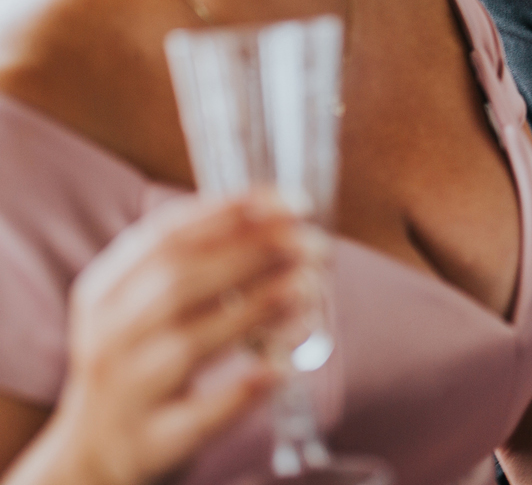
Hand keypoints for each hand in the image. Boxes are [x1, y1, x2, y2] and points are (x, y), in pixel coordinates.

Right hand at [27, 194, 319, 484]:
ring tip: (309, 286)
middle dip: (253, 253)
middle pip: (179, 283)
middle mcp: (108, 338)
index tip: (289, 201)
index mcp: (105, 293)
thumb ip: (194, 263)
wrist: (91, 458)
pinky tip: (282, 367)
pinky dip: (242, 390)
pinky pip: (199, 416)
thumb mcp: (140, 307)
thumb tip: (279, 219)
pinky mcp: (150, 443)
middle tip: (313, 242)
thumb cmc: (136, 363)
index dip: (229, 212)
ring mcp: (125, 393)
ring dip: (256, 308)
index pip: (164, 237)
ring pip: (190, 343)